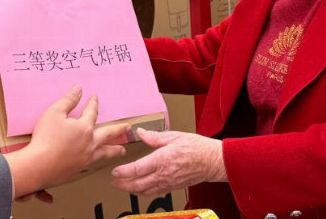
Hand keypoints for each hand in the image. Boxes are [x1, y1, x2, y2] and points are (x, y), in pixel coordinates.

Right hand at [6, 86, 128, 197]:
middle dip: (119, 129)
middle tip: (128, 127)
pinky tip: (98, 161)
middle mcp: (89, 143)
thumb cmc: (45, 138)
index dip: (93, 104)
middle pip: (108, 134)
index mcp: (84, 128)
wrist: (38, 166)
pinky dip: (100, 160)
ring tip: (122, 150)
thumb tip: (78, 89)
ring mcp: (85, 158)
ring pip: (105, 153)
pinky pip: (94, 163)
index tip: (95, 98)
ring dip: (115, 150)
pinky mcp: (78, 170)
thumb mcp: (54, 113)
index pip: (92, 113)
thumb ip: (68, 100)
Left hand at [111, 129, 225, 195]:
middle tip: (115, 182)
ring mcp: (168, 183)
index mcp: (162, 159)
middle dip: (124, 185)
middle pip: (138, 184)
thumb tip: (140, 132)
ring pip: (145, 191)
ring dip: (132, 190)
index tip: (115, 172)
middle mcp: (163, 174)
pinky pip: (154, 193)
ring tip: (124, 186)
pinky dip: (144, 192)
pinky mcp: (172, 187)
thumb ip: (155, 137)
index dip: (124, 172)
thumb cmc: (195, 147)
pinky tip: (140, 190)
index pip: (138, 169)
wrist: (211, 161)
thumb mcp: (174, 136)